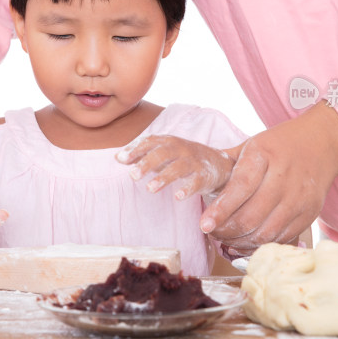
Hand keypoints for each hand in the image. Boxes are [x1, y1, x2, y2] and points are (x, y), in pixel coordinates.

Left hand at [116, 135, 237, 199]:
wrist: (220, 163)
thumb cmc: (184, 158)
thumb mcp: (164, 152)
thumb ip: (142, 154)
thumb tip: (118, 157)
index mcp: (169, 142)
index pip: (150, 142)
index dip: (136, 149)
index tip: (121, 159)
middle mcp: (181, 149)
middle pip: (163, 153)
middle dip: (147, 163)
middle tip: (133, 175)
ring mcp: (194, 162)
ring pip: (178, 167)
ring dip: (164, 177)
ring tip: (150, 189)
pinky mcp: (205, 175)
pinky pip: (196, 182)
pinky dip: (188, 188)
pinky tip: (178, 196)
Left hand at [200, 101, 337, 255]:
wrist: (323, 142)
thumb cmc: (279, 144)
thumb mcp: (251, 144)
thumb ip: (226, 163)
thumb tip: (198, 179)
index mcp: (264, 155)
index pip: (240, 188)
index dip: (221, 210)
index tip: (204, 224)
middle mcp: (284, 178)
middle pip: (251, 216)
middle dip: (226, 231)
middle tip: (211, 231)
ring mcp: (299, 198)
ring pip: (265, 232)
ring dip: (240, 241)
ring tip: (225, 238)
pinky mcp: (309, 214)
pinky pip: (281, 237)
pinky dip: (260, 244)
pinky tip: (246, 241)